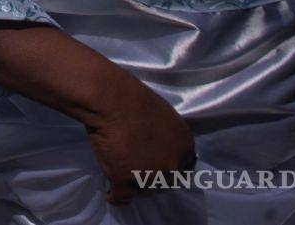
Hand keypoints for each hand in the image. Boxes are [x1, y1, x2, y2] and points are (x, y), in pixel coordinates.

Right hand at [84, 78, 194, 203]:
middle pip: (165, 183)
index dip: (170, 169)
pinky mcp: (126, 179)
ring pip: (144, 191)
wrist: (110, 98)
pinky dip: (115, 197)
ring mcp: (150, 174)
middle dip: (152, 180)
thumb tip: (158, 144)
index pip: (184, 168)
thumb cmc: (132, 97)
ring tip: (122, 179)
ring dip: (134, 187)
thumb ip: (166, 136)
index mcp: (185, 145)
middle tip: (137, 172)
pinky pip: (122, 197)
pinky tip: (110, 193)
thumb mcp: (162, 114)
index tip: (157, 167)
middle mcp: (172, 164)